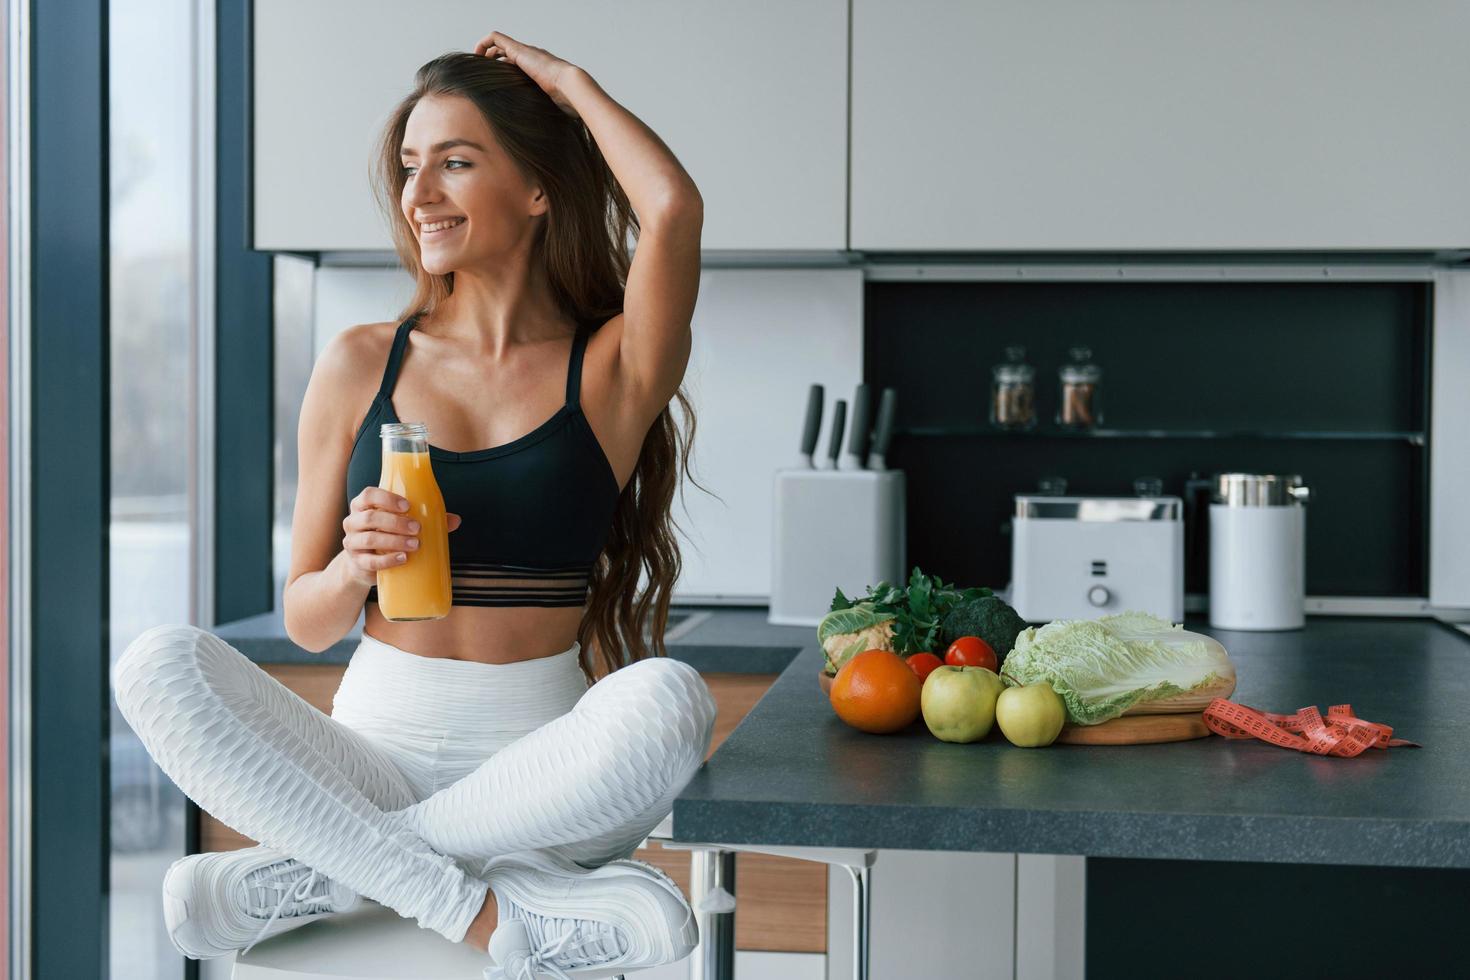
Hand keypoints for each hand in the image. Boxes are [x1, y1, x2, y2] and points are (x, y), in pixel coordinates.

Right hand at [342, 487, 460, 587]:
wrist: (364, 564)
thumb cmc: (386, 535)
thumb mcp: (401, 524)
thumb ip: (427, 520)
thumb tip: (455, 520)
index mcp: (363, 506)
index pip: (368, 495)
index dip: (386, 498)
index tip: (407, 506)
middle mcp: (353, 522)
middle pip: (370, 517)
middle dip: (395, 522)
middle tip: (417, 528)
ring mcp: (352, 543)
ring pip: (369, 539)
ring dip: (394, 541)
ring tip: (415, 544)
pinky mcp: (357, 563)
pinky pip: (370, 562)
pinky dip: (388, 560)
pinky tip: (403, 559)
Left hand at [473, 30, 582, 117]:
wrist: (570, 86)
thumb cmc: (564, 100)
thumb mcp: (547, 106)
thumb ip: (541, 110)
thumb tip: (539, 132)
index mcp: (538, 69)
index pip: (517, 64)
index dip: (504, 70)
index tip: (495, 82)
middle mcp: (531, 57)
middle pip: (507, 53)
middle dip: (493, 61)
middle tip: (483, 74)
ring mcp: (525, 51)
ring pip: (499, 45)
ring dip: (486, 53)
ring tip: (477, 65)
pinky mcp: (518, 49)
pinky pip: (495, 38)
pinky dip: (483, 43)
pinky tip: (477, 56)